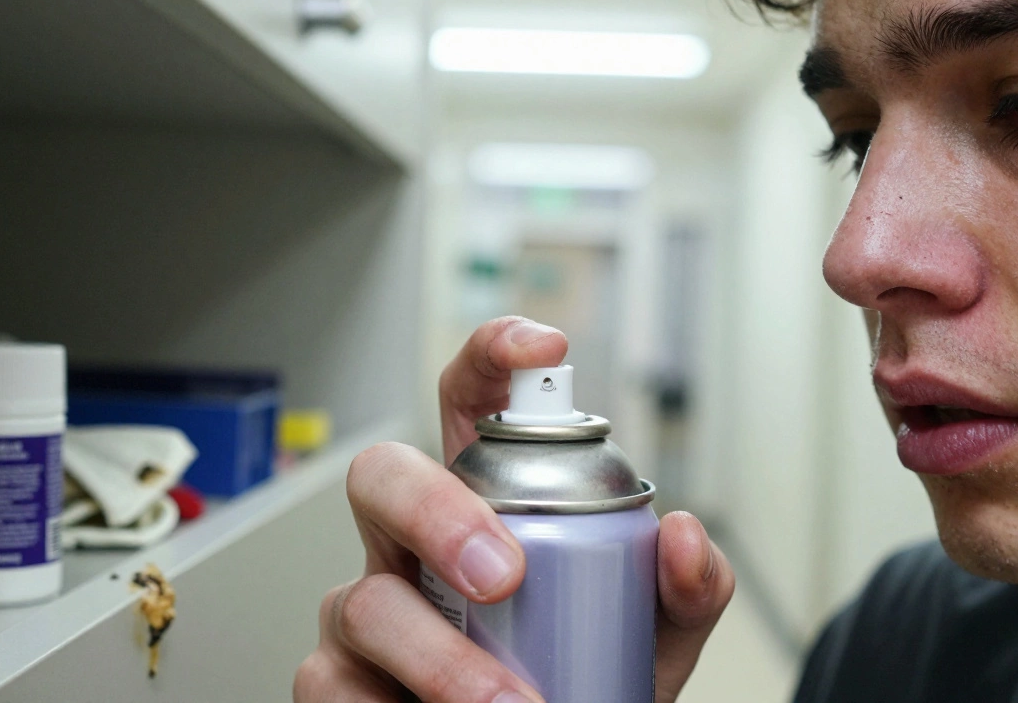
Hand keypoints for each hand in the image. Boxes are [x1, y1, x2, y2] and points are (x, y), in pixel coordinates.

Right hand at [295, 316, 734, 702]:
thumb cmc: (590, 679)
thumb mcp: (653, 631)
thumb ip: (686, 585)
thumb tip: (681, 535)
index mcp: (486, 506)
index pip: (471, 403)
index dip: (494, 355)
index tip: (548, 348)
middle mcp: (412, 546)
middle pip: (383, 476)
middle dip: (437, 512)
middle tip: (504, 576)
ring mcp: (368, 612)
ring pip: (365, 601)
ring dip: (444, 660)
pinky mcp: (338, 682)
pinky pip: (332, 685)